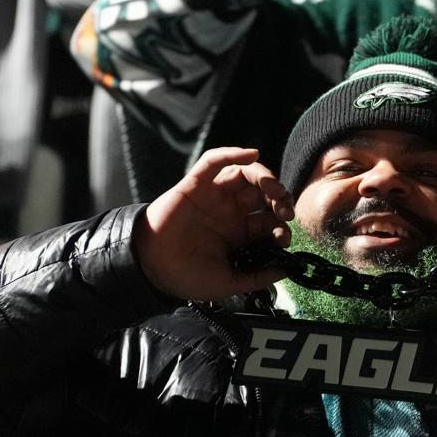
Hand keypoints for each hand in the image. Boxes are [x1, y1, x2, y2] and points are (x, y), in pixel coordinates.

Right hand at [135, 147, 292, 300]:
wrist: (150, 269)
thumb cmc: (186, 277)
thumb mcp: (228, 282)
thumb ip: (256, 278)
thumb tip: (286, 271)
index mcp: (239, 232)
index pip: (269, 220)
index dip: (281, 226)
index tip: (283, 238)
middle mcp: (229, 210)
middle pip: (263, 193)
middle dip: (280, 198)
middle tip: (285, 211)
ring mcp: (213, 196)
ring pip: (245, 173)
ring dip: (265, 176)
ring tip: (273, 189)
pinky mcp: (195, 184)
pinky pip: (214, 162)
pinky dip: (233, 154)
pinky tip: (250, 154)